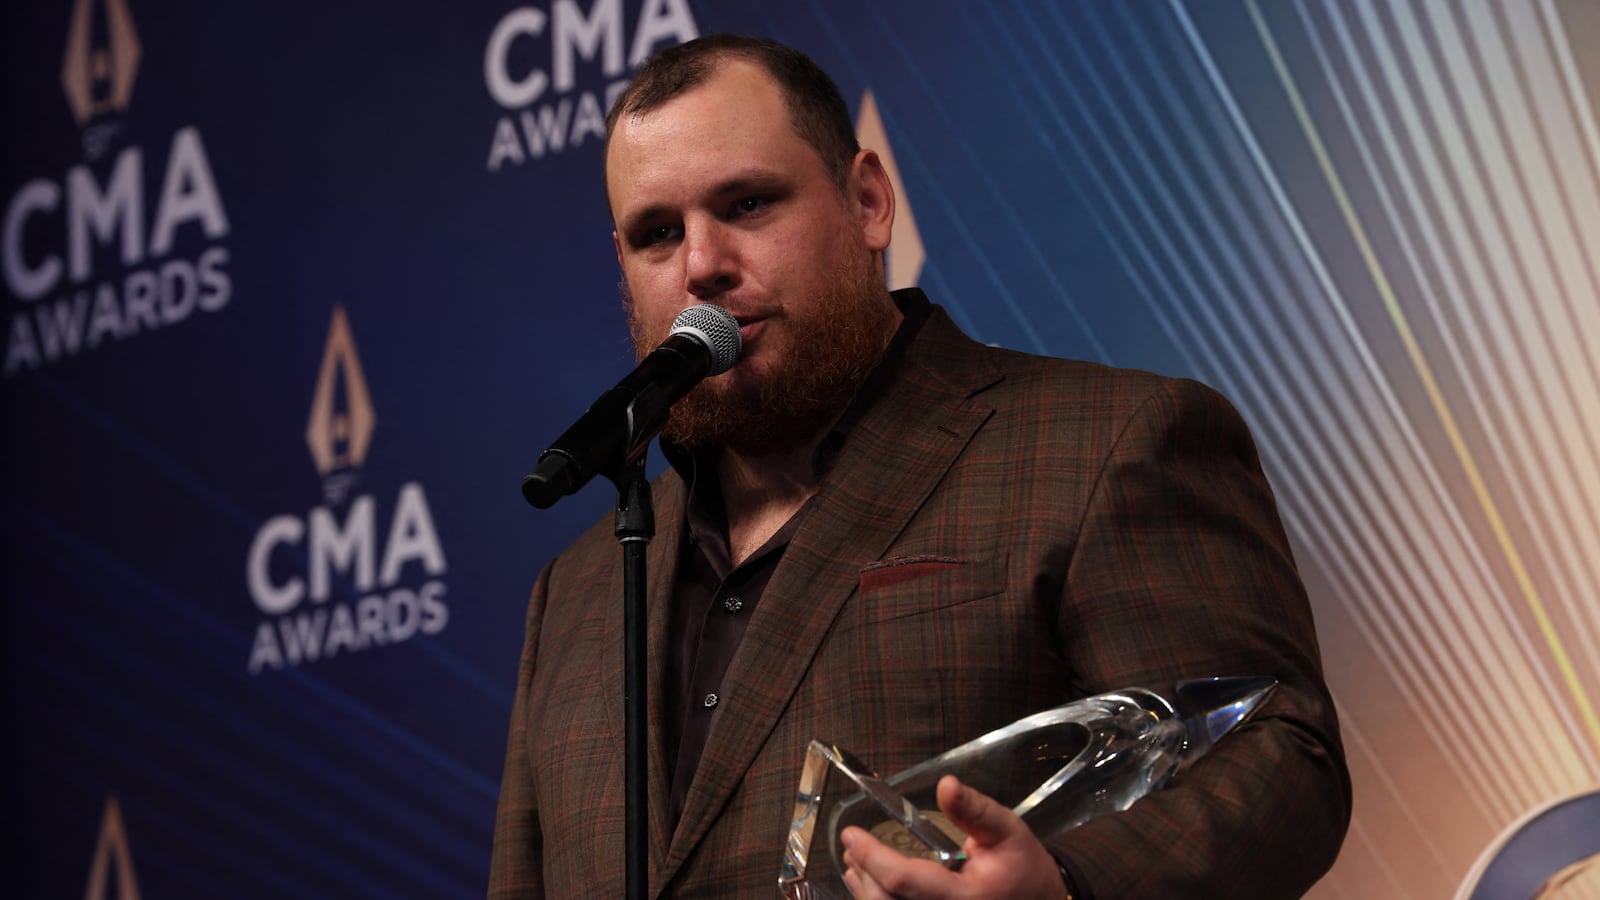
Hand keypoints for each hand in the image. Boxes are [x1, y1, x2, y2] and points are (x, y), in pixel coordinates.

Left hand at [840, 775, 1069, 898]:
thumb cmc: (1022, 866)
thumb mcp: (1006, 830)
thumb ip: (974, 810)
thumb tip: (946, 784)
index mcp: (963, 898)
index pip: (904, 880)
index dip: (872, 856)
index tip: (851, 833)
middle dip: (864, 873)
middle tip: (852, 844)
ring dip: (865, 889)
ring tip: (855, 860)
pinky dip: (877, 899)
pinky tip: (868, 884)